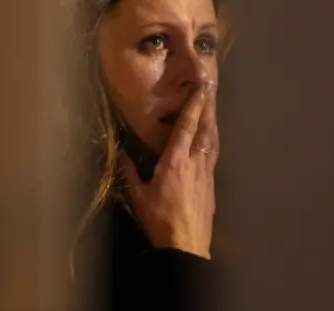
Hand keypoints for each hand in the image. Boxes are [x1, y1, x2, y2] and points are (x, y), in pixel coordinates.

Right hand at [120, 80, 218, 258]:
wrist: (186, 246)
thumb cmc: (159, 220)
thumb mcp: (139, 196)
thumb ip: (129, 172)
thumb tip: (119, 151)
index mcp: (175, 161)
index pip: (186, 126)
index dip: (194, 105)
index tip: (201, 87)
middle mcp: (195, 162)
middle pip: (205, 128)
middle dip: (208, 105)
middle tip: (211, 86)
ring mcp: (207, 172)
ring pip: (213, 140)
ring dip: (213, 120)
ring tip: (213, 104)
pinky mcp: (212, 183)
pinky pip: (214, 154)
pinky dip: (213, 139)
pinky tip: (212, 137)